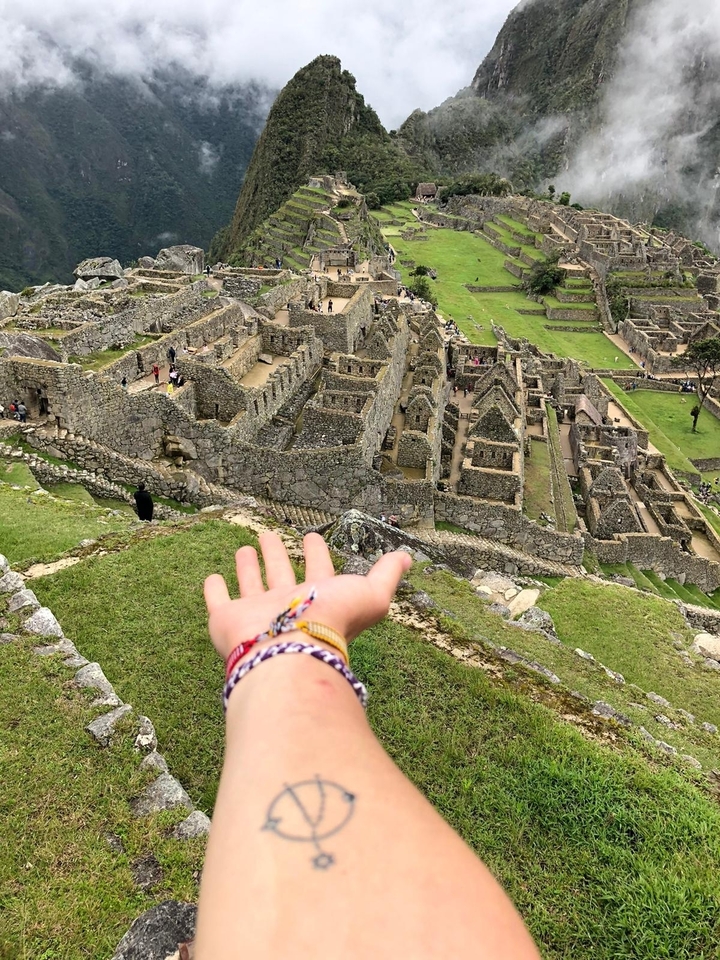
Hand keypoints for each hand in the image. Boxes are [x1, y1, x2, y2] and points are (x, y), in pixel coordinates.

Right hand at [204, 531, 411, 660]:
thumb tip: (407, 558)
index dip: (318, 554)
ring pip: (252, 585)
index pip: (318, 571)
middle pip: (282, 575)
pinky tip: (212, 578)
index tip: (312, 535)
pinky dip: (214, 590)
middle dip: (278, 555)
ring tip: (246, 547)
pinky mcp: (228, 620)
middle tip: (270, 535)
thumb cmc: (331, 622)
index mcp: (318, 598)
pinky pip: (218, 601)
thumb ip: (387, 575)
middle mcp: (287, 606)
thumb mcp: (372, 595)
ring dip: (249, 567)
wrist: (289, 649)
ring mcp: (256, 614)